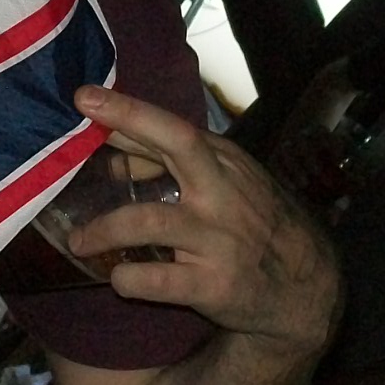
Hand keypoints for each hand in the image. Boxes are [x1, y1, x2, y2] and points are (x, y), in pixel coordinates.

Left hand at [65, 86, 339, 358]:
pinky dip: (128, 278)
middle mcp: (221, 193)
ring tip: (77, 241)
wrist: (307, 288)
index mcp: (222, 164)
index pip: (173, 127)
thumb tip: (114, 157)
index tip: (85, 96)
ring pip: (149, 222)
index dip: (127, 109)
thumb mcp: (225, 186)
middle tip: (82, 117)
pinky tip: (118, 278)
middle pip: (177, 144)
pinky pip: (157, 280)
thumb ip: (173, 169)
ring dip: (103, 229)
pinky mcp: (214, 284)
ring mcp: (218, 239)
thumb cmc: (254, 228)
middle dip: (128, 123)